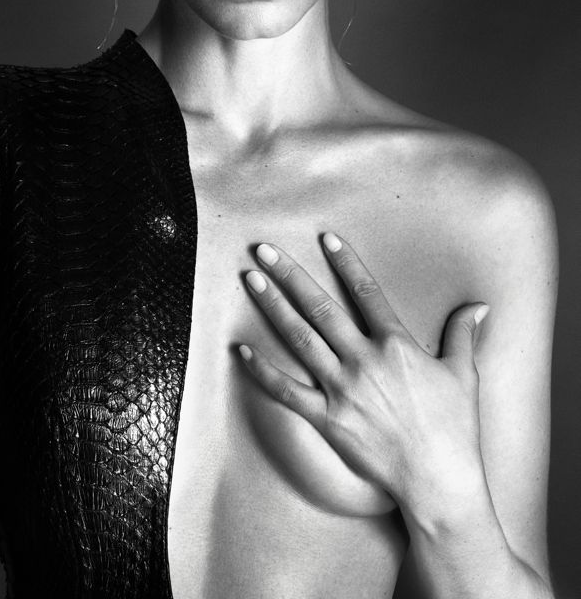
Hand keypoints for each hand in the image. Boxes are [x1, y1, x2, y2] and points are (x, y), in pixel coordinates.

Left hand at [238, 233, 489, 513]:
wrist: (438, 481)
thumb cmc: (455, 429)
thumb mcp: (464, 374)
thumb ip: (462, 334)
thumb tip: (477, 305)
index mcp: (395, 345)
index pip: (366, 292)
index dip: (345, 262)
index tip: (325, 238)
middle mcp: (364, 360)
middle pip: (320, 307)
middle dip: (290, 275)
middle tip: (263, 250)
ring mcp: (341, 389)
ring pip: (299, 338)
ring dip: (272, 306)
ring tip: (251, 280)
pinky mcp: (327, 418)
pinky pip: (286, 391)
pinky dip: (262, 370)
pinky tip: (242, 350)